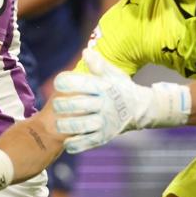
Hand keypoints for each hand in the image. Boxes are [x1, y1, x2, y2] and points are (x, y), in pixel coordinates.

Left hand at [51, 49, 189, 153]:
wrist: (140, 109)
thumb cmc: (120, 88)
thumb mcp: (113, 74)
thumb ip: (98, 64)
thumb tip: (85, 52)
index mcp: (104, 87)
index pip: (83, 83)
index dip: (67, 82)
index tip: (58, 82)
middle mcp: (104, 104)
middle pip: (80, 105)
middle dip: (64, 105)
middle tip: (55, 105)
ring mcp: (105, 122)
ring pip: (83, 125)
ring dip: (68, 126)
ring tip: (58, 125)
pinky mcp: (105, 136)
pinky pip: (89, 142)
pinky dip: (77, 144)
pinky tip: (67, 143)